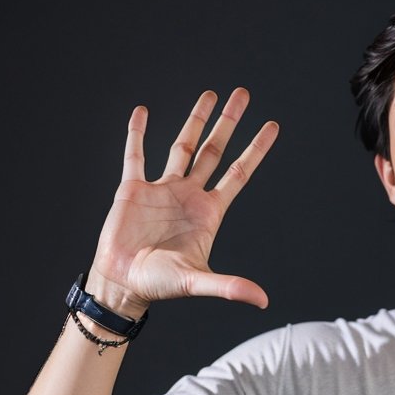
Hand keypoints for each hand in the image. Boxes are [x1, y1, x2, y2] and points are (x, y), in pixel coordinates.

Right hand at [86, 88, 279, 316]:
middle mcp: (189, 196)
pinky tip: (142, 112)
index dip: (256, 150)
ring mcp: (162, 190)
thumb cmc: (160, 284)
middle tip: (243, 94)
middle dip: (229, 122)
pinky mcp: (132, 189)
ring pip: (183, 146)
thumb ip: (229, 287)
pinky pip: (136, 155)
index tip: (272, 126)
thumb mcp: (197, 282)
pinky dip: (138, 133)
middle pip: (214, 151)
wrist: (122, 283)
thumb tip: (262, 300)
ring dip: (195, 120)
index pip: (238, 173)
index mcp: (208, 212)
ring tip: (209, 94)